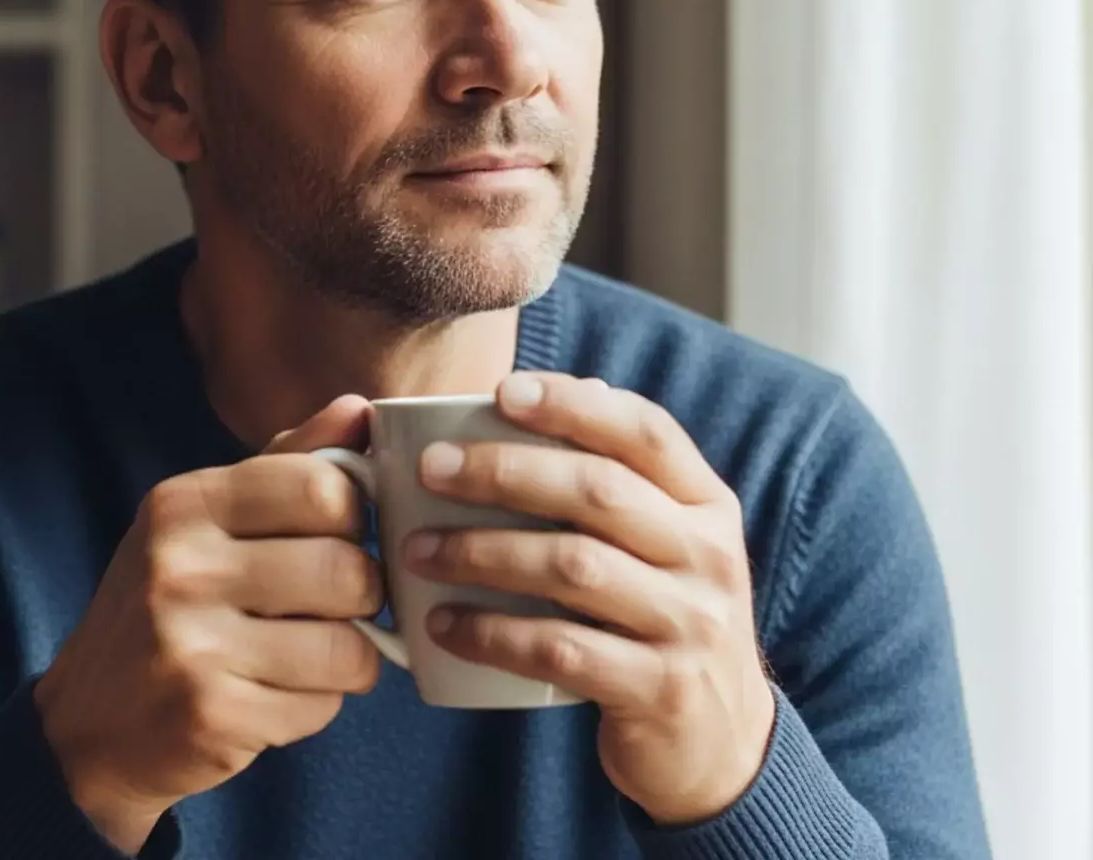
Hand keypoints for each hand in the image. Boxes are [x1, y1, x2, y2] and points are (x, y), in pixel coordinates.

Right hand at [34, 396, 383, 853]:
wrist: (87, 726)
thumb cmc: (167, 609)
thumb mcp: (207, 522)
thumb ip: (288, 464)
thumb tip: (360, 409)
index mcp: (184, 503)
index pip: (323, 486)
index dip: (353, 518)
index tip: (336, 538)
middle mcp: (180, 566)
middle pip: (346, 568)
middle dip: (361, 595)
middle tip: (332, 608)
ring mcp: (191, 644)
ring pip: (346, 647)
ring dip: (347, 659)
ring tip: (309, 656)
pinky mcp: (210, 715)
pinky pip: (322, 706)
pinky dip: (315, 706)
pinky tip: (273, 697)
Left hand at [403, 373, 775, 826]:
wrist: (721, 744)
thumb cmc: (661, 621)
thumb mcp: (665, 548)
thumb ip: (613, 485)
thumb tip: (518, 403)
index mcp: (706, 506)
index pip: (645, 433)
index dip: (574, 406)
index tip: (503, 392)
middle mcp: (708, 556)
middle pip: (599, 492)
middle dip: (504, 472)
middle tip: (430, 469)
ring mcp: (690, 625)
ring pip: (573, 568)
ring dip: (482, 553)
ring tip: (415, 550)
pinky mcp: (659, 689)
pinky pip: (560, 650)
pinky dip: (492, 634)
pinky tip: (441, 625)